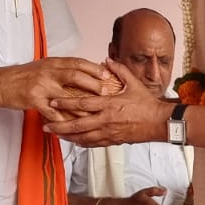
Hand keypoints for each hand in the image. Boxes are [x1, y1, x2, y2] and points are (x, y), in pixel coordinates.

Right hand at [0, 58, 114, 122]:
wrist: (0, 83)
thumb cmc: (23, 76)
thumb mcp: (43, 67)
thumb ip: (60, 69)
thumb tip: (80, 73)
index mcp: (52, 62)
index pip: (77, 62)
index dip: (93, 68)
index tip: (106, 73)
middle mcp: (47, 71)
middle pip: (75, 76)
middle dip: (92, 84)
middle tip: (106, 93)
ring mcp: (40, 86)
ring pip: (66, 96)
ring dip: (81, 106)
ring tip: (94, 114)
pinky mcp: (33, 100)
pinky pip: (51, 112)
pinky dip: (61, 120)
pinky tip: (70, 127)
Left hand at [45, 60, 170, 146]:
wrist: (159, 122)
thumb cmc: (147, 103)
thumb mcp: (134, 83)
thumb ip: (119, 70)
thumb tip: (106, 60)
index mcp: (109, 105)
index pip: (82, 104)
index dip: (65, 103)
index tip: (52, 101)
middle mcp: (106, 121)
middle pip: (77, 125)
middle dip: (59, 126)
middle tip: (45, 125)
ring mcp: (109, 133)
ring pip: (83, 138)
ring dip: (67, 137)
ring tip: (55, 135)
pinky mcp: (113, 141)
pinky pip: (93, 144)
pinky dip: (81, 143)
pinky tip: (73, 141)